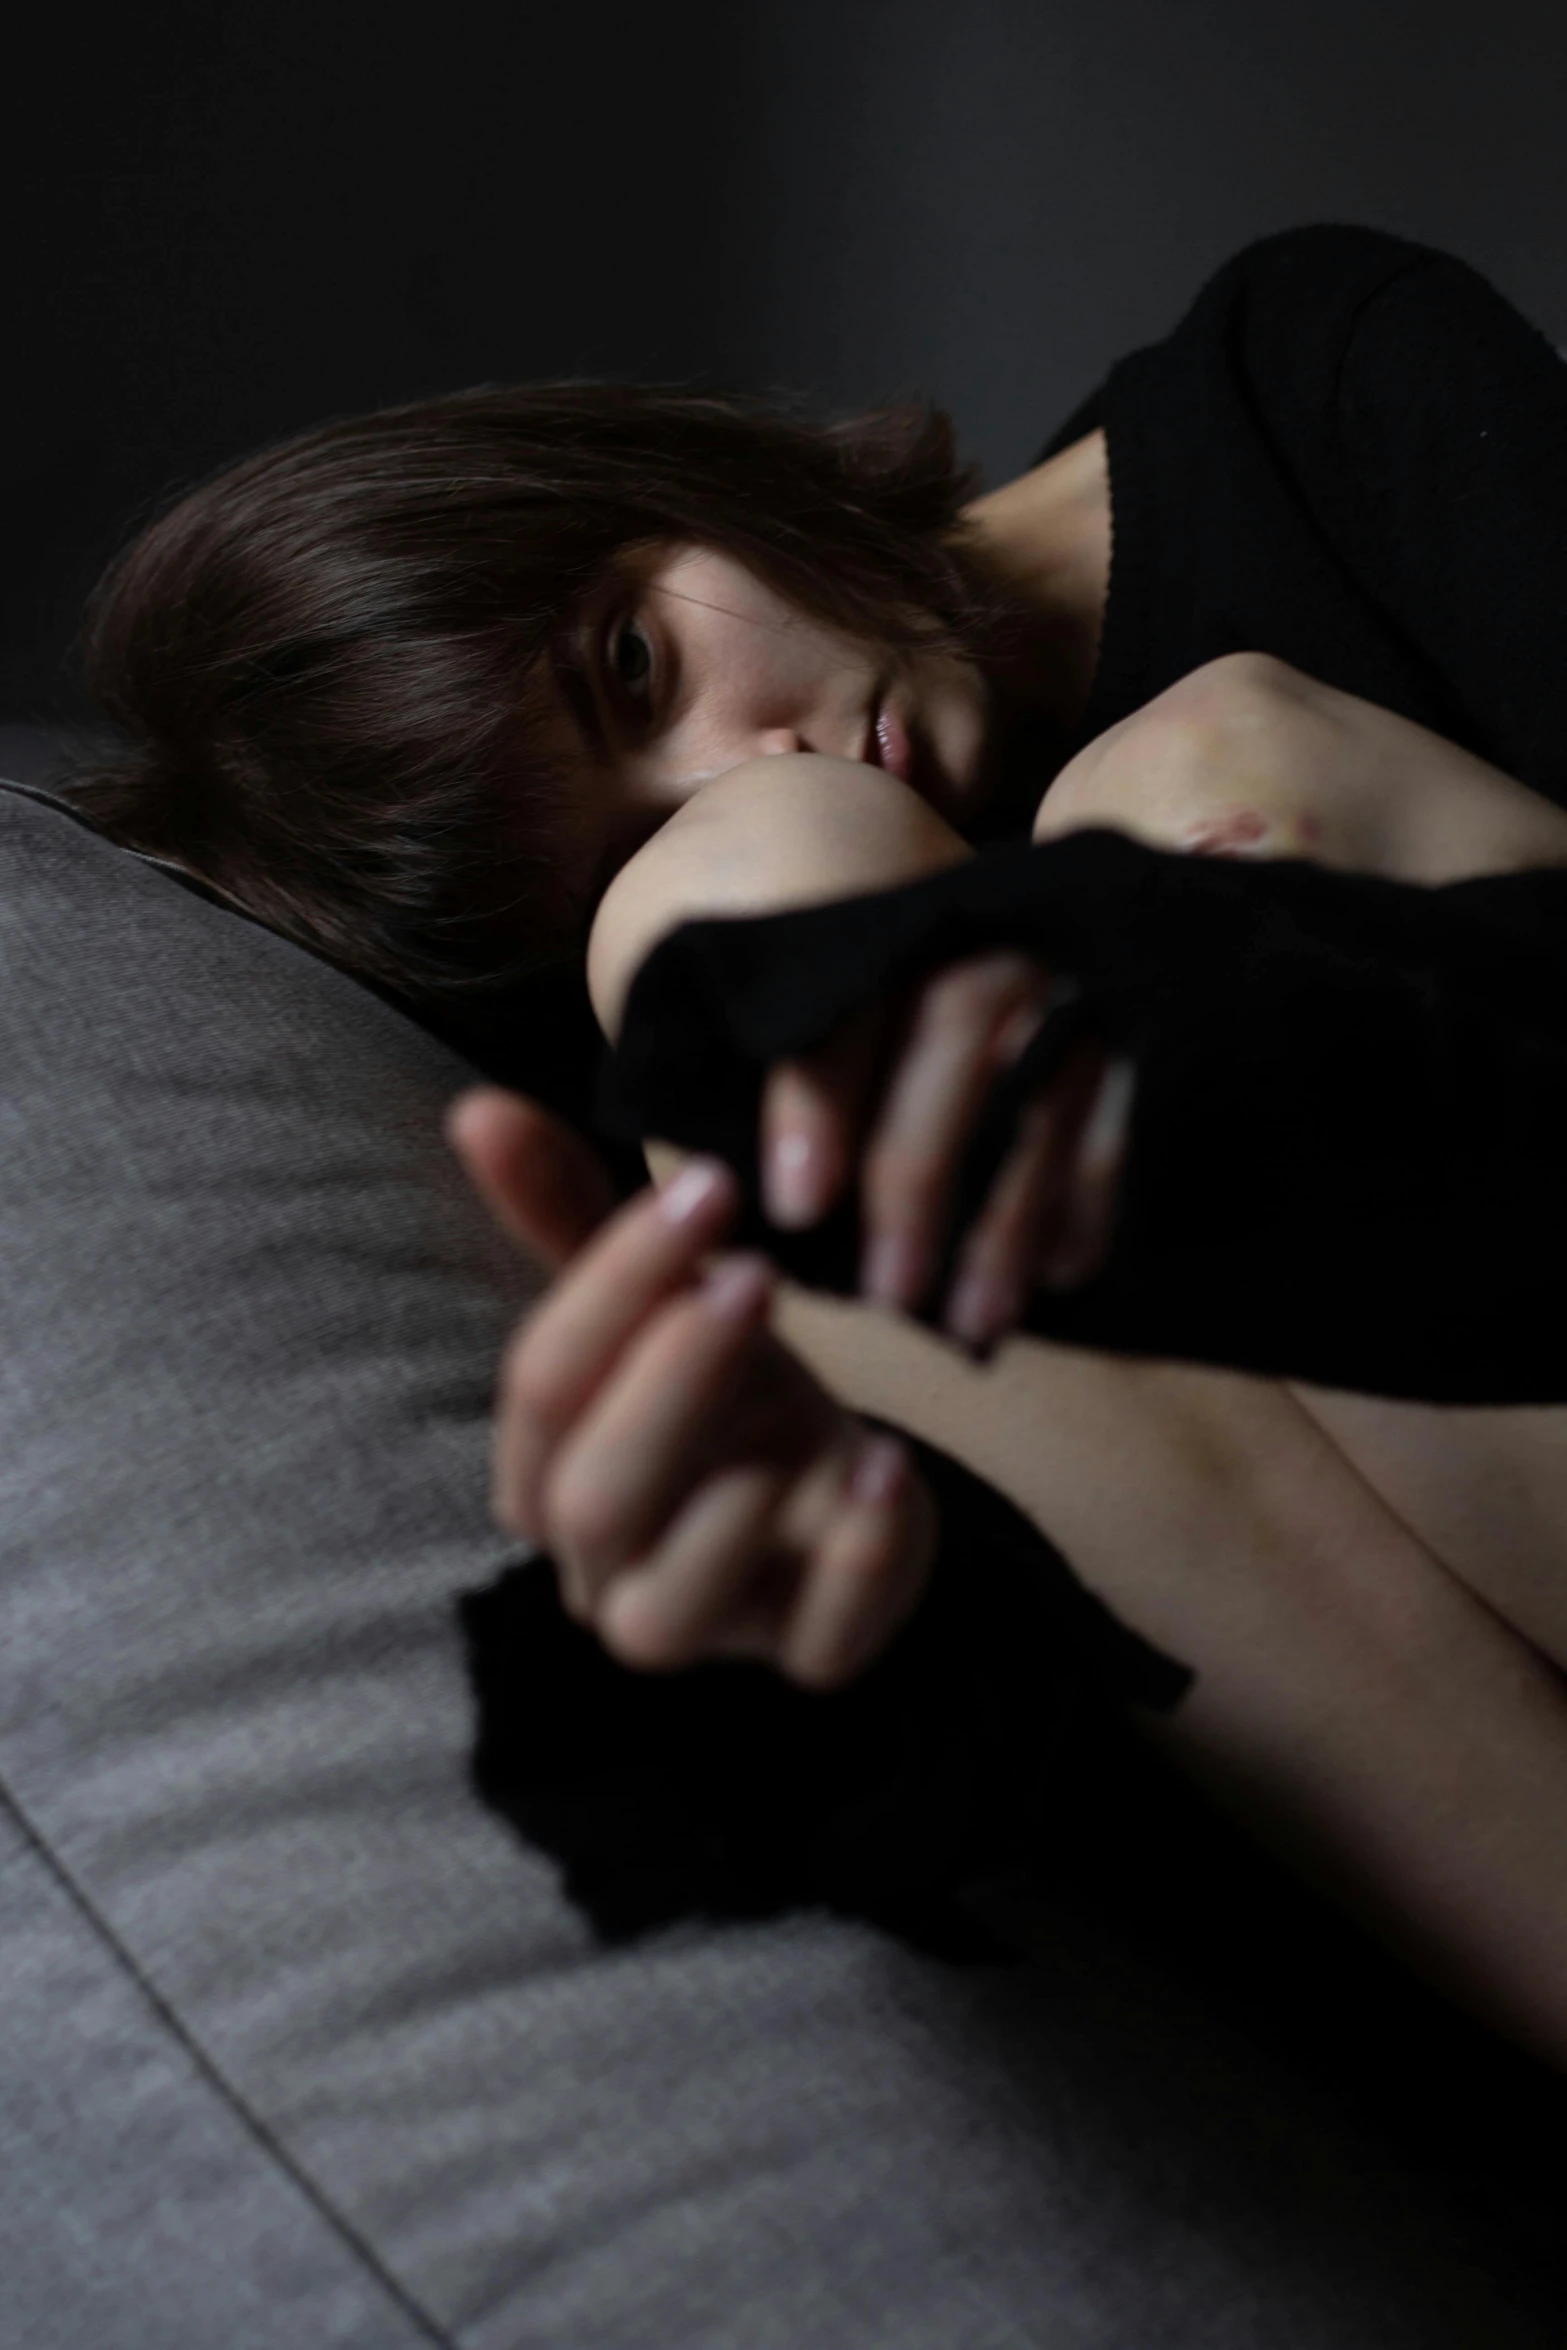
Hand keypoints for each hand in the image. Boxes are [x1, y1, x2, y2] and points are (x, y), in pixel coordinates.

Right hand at [446, 1088, 936, 1687]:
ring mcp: (700, 1627)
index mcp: (544, 1471)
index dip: (615, 1284)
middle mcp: (598, 1565)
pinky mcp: (805, 1659)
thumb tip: (477, 1107)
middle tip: (754, 1278)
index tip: (709, 1188)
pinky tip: (890, 1469)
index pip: (542, 1383)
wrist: (837, 1486)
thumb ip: (570, 1214)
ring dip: (737, 1504)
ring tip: (819, 1405)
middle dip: (670, 1383)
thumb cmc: (725, 1387)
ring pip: (667, 1608)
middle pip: (592, 1496)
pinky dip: (858, 1558)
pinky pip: (817, 1647)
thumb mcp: (664, 1297)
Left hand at [758, 951, 1133, 1353]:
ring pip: (1040, 1090)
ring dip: (1007, 1220)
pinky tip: (1060, 1276)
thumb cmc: (884, 1026)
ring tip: (975, 1321)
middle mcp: (983, 937)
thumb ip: (786, 1081)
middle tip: (890, 1293)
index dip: (816, 1104)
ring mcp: (1069, 983)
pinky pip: (1120, 1121)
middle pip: (953, 1031)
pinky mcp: (1138, 1035)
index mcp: (887, 931)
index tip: (796, 1209)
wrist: (1014, 941)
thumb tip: (746, 1202)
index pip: (843, 1003)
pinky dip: (1090, 1203)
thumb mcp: (821, 1016)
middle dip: (917, 1173)